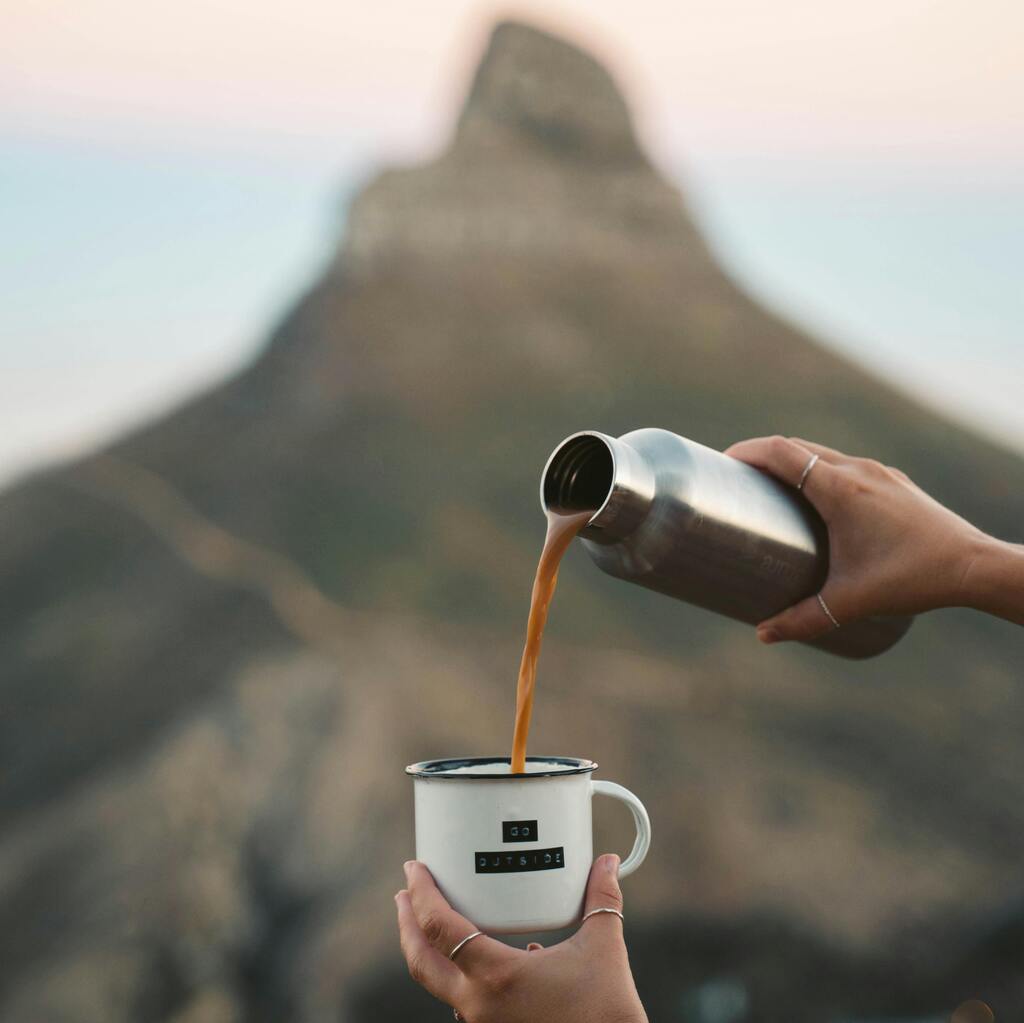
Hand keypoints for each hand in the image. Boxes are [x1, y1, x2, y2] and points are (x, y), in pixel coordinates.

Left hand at [394, 855, 647, 1022]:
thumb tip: (608, 861)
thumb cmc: (607, 1012)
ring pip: (438, 985)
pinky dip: (459, 975)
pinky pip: (463, 1002)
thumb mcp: (603, 947)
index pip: (439, 928)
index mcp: (496, 976)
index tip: (414, 868)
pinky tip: (479, 960)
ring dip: (429, 951)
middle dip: (407, 923)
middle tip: (404, 892)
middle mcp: (478, 1006)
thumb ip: (601, 899)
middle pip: (420, 961)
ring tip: (435, 922)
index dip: (421, 893)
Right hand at [725, 435, 996, 642]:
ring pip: (822, 452)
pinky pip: (843, 464)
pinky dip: (817, 469)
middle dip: (761, 455)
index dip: (748, 451)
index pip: (783, 452)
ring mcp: (878, 473)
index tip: (723, 463)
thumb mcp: (850, 602)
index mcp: (840, 489)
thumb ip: (802, 620)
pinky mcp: (892, 482)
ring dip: (791, 461)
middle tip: (735, 478)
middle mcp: (857, 471)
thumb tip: (762, 635)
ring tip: (768, 486)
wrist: (974, 566)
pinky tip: (815, 497)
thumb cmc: (912, 578)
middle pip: (797, 446)